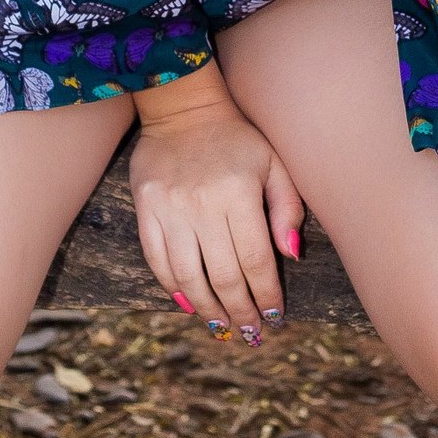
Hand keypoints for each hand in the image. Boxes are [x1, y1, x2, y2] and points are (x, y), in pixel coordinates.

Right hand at [128, 98, 305, 345]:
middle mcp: (203, 204)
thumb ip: (287, 207)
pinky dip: (173, 288)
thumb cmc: (237, 138)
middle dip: (240, 311)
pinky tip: (189, 303)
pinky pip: (157, 259)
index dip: (266, 295)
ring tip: (222, 327)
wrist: (184, 106)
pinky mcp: (145, 207)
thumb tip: (292, 255)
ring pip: (189, 276)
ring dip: (207, 309)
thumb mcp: (274, 162)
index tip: (275, 316)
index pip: (256, 261)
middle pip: (224, 276)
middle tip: (250, 332)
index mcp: (239, 193)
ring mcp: (170, 207)